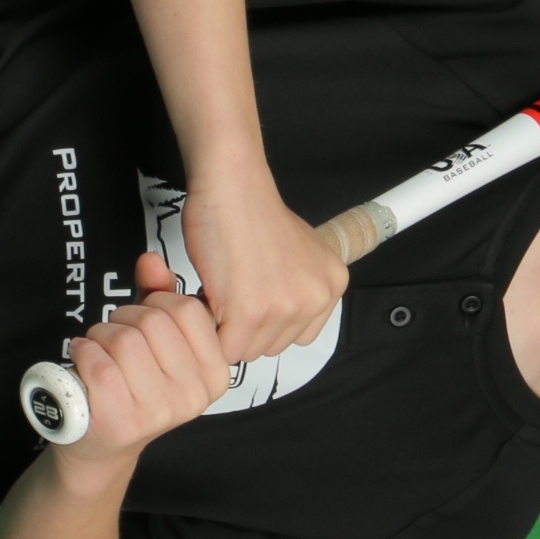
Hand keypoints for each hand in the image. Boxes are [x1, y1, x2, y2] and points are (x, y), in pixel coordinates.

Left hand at [53, 253, 230, 489]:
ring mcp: (159, 412)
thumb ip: (158, 297)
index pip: (189, 309)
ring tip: (98, 349)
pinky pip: (99, 362)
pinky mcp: (122, 420)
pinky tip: (83, 360)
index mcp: (214, 374)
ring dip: (100, 334)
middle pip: (153, 321)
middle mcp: (193, 397)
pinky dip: (82, 351)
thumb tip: (150, 259)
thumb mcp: (154, 341)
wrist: (101, 445)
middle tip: (113, 333)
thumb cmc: (131, 386)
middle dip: (124, 317)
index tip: (144, 317)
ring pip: (124, 339)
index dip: (157, 301)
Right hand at [176, 162, 349, 361]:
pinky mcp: (251, 313)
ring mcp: (286, 307)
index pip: (300, 335)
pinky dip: (209, 331)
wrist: (231, 187)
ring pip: (248, 351)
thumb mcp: (299, 252)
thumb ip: (298, 287)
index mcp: (332, 284)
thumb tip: (277, 320)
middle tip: (230, 292)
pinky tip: (207, 300)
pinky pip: (224, 348)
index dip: (270, 323)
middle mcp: (317, 298)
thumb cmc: (252, 211)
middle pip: (274, 347)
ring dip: (227, 330)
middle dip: (247, 328)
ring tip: (220, 292)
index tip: (253, 300)